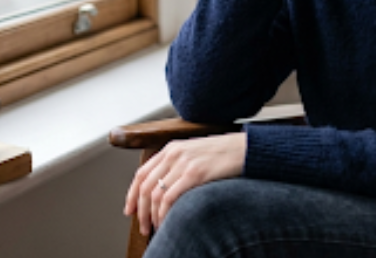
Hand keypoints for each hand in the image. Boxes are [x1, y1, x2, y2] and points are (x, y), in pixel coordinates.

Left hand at [122, 132, 246, 235]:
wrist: (245, 148)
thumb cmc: (222, 154)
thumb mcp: (193, 153)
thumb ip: (176, 165)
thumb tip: (161, 190)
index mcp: (171, 148)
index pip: (141, 174)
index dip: (131, 195)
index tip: (130, 210)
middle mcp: (173, 154)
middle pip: (144, 186)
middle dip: (140, 210)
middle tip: (142, 226)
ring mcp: (183, 163)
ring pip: (154, 194)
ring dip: (152, 215)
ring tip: (155, 227)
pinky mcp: (194, 173)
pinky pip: (170, 198)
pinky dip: (164, 213)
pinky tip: (166, 221)